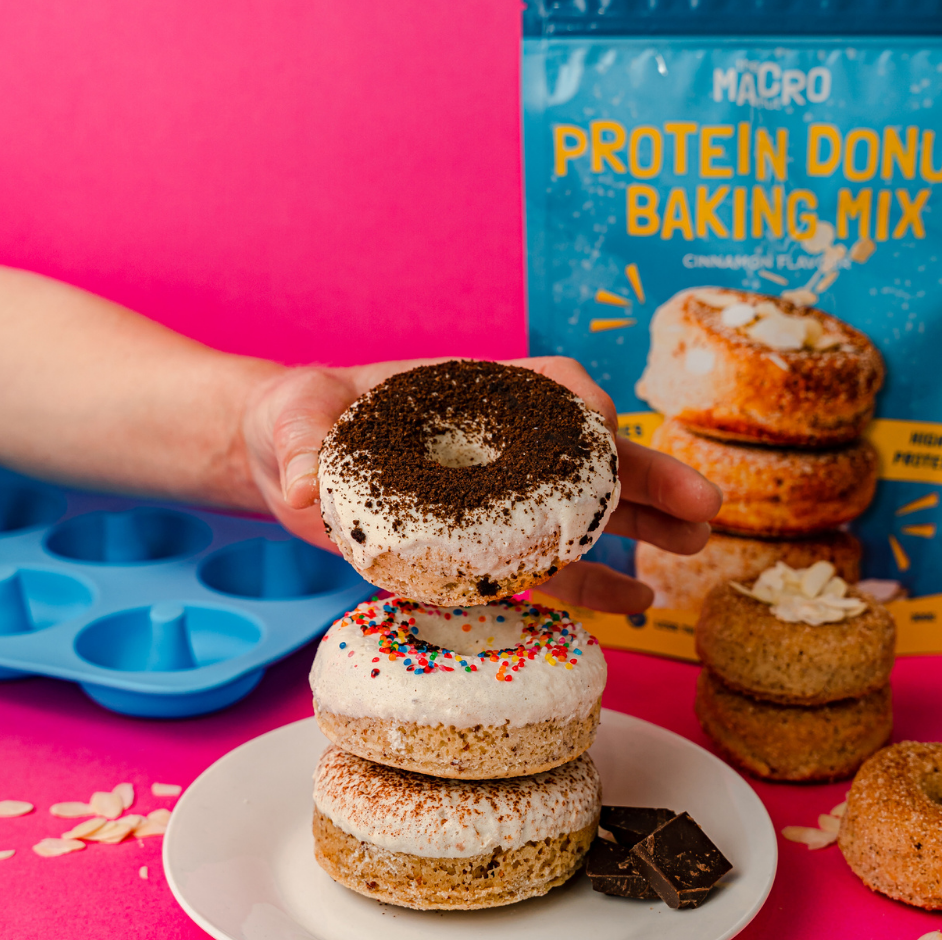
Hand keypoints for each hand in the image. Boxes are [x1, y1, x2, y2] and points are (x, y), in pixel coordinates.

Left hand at [242, 357, 721, 613]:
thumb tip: (300, 486)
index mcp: (468, 395)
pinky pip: (547, 569)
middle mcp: (495, 447)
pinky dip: (592, 584)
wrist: (284, 459)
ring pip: (580, 513)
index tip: (607, 430)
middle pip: (584, 457)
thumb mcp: (293, 417)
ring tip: (696, 547)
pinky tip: (638, 601)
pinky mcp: (477, 551)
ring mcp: (492, 503)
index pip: (545, 389)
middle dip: (644, 477)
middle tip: (705, 506)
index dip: (581, 408)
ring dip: (641, 529)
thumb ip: (299, 441)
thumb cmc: (297, 418)